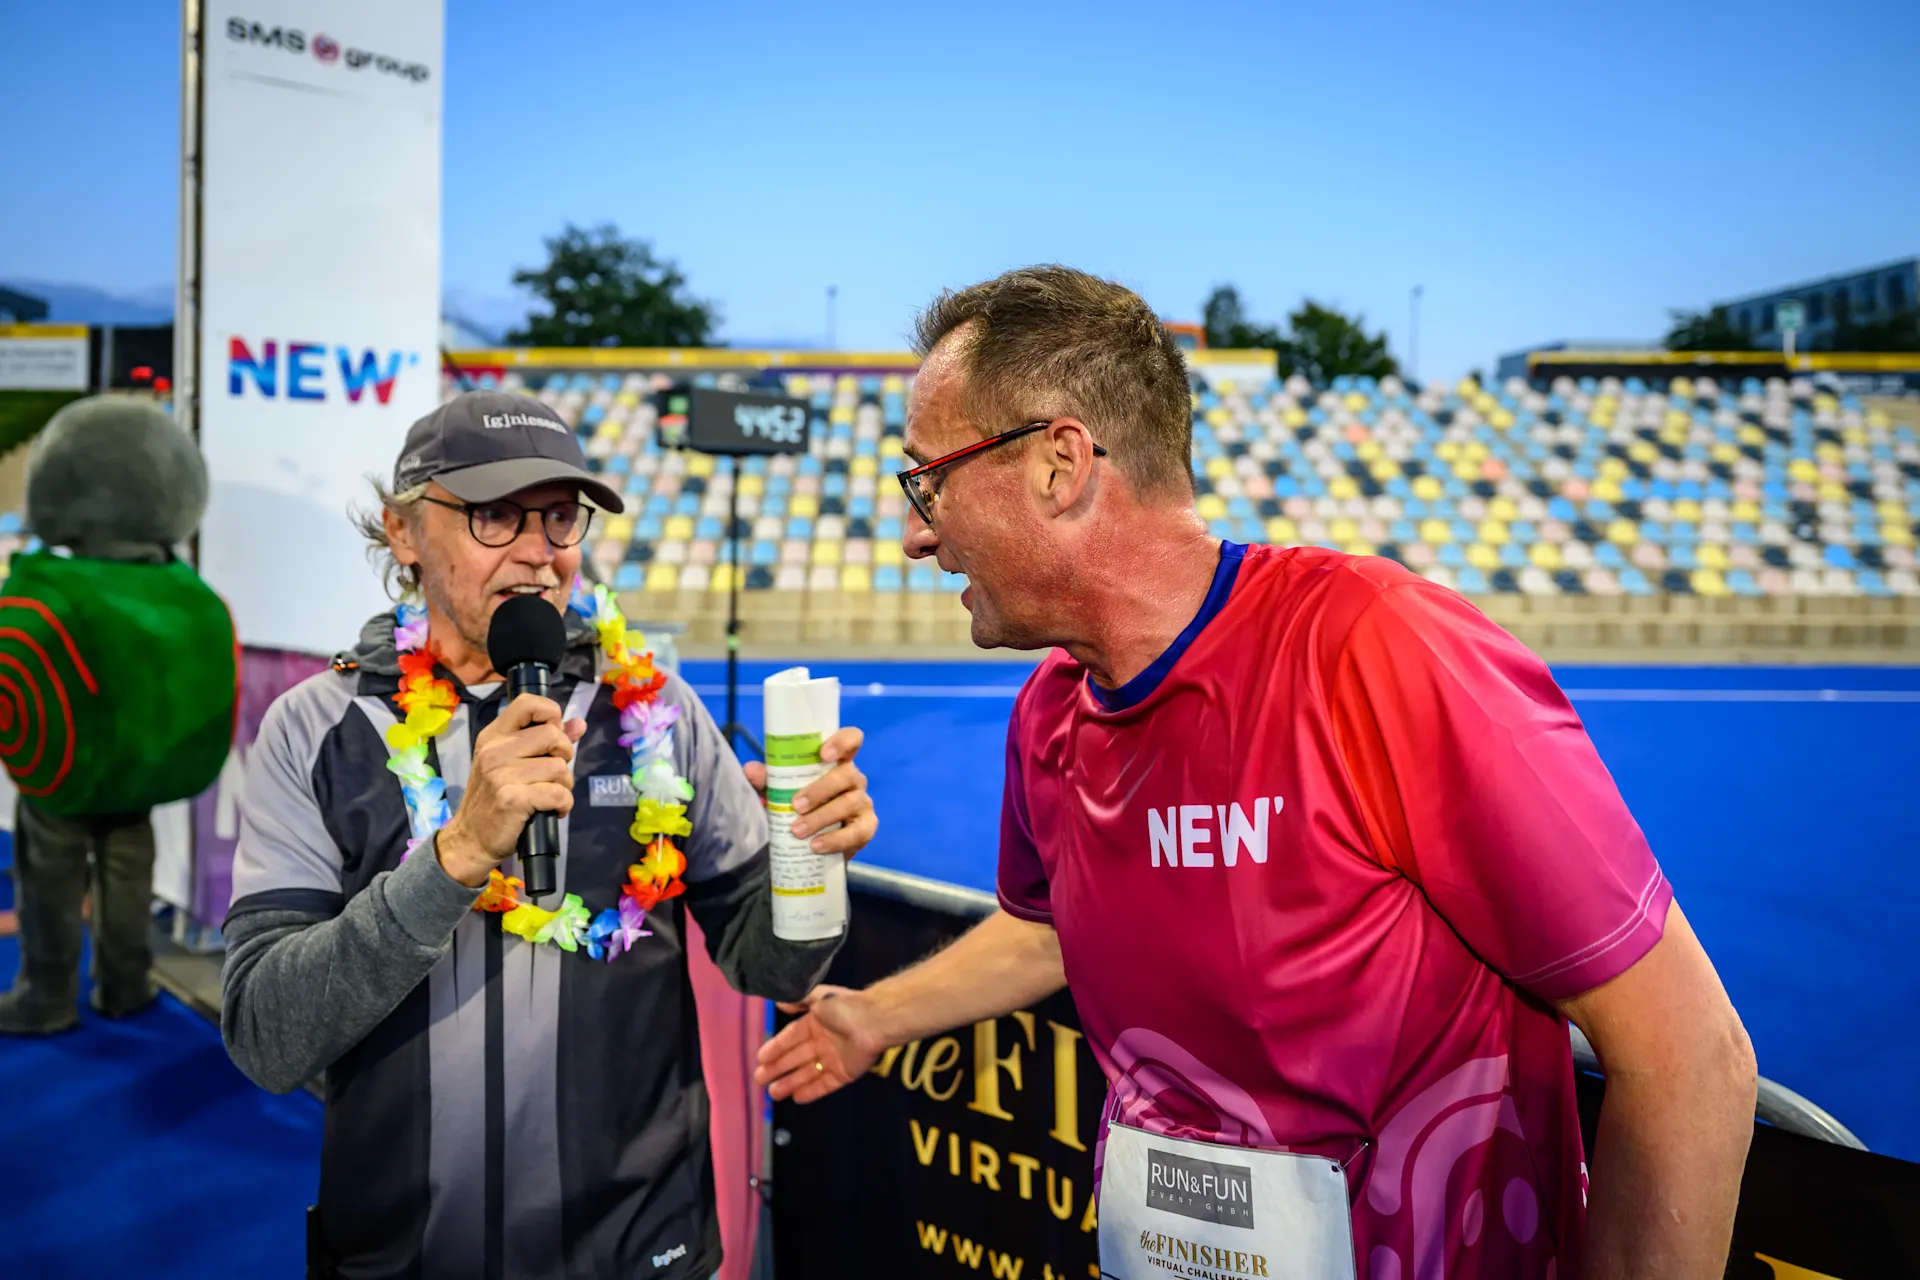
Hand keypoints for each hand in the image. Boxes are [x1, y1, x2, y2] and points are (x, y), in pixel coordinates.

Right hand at [437, 694, 586, 886]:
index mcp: (493, 736)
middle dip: (564, 756)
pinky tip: (552, 810)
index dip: (551, 714)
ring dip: (564, 785)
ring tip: (549, 796)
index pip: (528, 703)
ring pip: (559, 768)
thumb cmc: (494, 800)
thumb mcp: (513, 764)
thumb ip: (547, 743)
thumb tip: (579, 724)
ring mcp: (500, 775)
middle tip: (554, 775)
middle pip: (553, 735)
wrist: (470, 839)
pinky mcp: (511, 799)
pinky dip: (563, 804)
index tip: (553, 737)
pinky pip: (558, 793)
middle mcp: (494, 750)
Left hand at [743, 726, 877, 858]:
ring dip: (822, 817)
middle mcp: (854, 779)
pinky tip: (816, 846)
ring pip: (850, 803)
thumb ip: (768, 780)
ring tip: (798, 831)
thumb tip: (750, 770)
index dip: (843, 741)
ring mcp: (863, 803)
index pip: (851, 740)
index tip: (823, 753)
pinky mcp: (866, 828)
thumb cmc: (799, 808)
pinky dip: (835, 840)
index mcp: (837, 762)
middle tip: (796, 805)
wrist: (812, 845)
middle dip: (820, 789)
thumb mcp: (782, 791)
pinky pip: (856, 832)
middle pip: (847, 774)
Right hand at [754, 985, 883, 1102]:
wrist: (874, 1021)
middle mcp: (822, 1041)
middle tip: (760, 1079)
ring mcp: (833, 1058)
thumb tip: (779, 1002)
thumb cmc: (844, 1007)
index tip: (760, 1058)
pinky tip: (796, 1098)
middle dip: (777, 1069)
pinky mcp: (844, 1073)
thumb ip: (798, 999)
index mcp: (815, 1023)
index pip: (790, 1038)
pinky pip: (824, 1084)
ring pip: (807, 1073)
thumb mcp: (818, 997)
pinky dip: (811, 1091)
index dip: (775, 1048)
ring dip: (790, 1083)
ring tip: (772, 1093)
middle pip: (795, 1058)